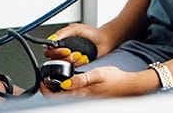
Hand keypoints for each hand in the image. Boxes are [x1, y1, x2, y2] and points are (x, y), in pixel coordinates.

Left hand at [40, 66, 155, 96]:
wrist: (129, 85)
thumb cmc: (116, 80)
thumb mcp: (97, 74)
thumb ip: (81, 79)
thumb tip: (65, 84)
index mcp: (82, 94)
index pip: (57, 96)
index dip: (46, 89)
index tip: (42, 80)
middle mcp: (82, 98)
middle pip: (58, 97)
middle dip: (50, 88)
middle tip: (46, 78)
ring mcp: (84, 98)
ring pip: (65, 95)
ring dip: (58, 87)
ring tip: (56, 76)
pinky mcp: (88, 95)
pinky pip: (73, 93)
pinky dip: (67, 86)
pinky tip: (68, 79)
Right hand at [44, 23, 112, 67]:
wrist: (104, 40)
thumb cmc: (91, 33)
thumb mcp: (76, 28)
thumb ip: (63, 33)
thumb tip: (52, 40)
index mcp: (60, 41)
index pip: (49, 49)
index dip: (55, 52)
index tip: (66, 50)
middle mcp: (62, 50)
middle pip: (53, 59)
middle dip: (63, 58)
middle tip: (74, 54)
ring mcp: (69, 59)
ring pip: (62, 65)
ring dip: (71, 61)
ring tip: (80, 56)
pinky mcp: (76, 65)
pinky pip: (71, 69)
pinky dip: (78, 65)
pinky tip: (84, 59)